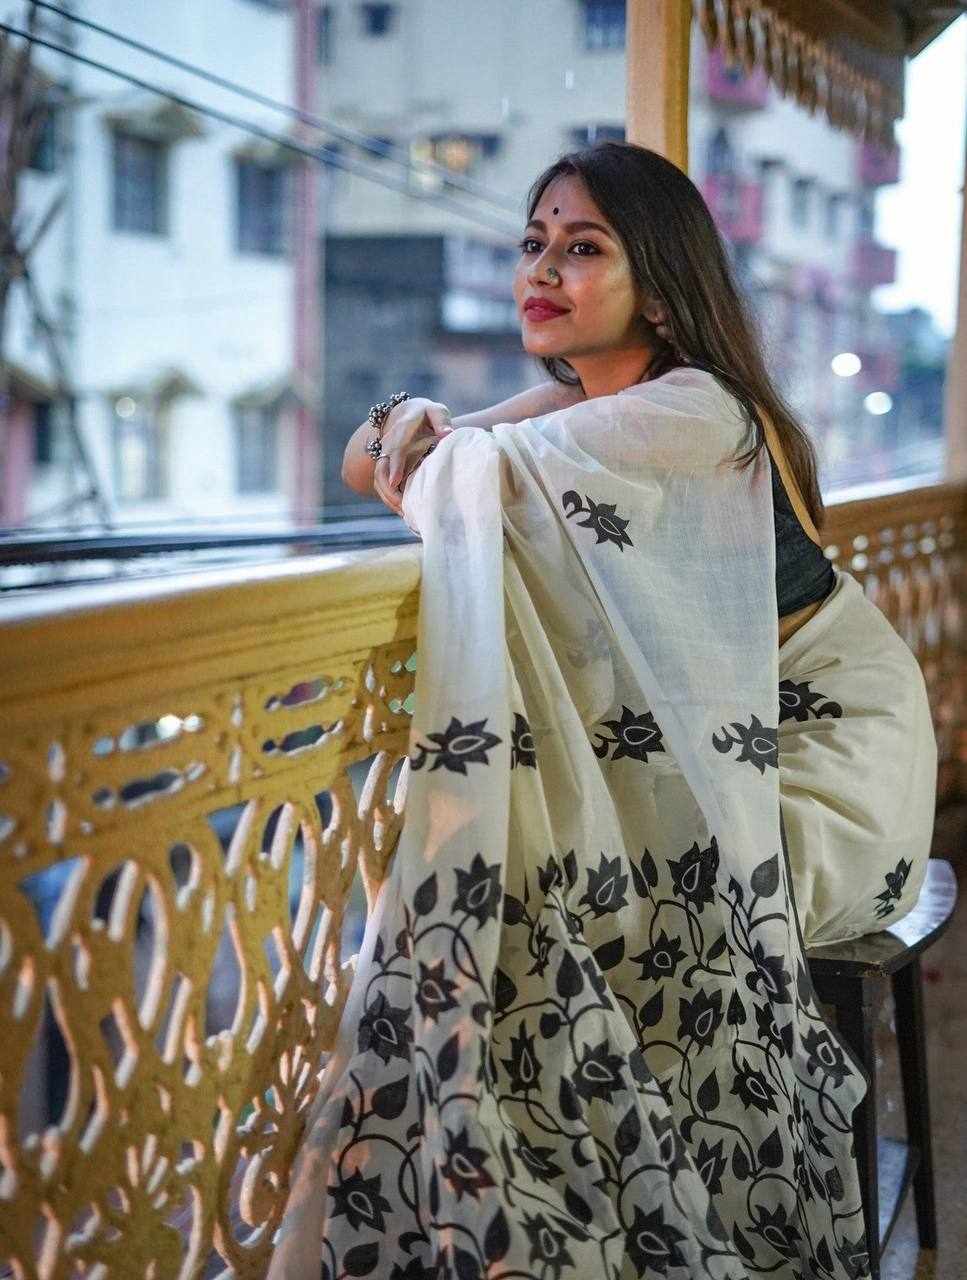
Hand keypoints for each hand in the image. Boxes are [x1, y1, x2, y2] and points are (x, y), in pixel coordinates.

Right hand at [372, 398, 452, 514]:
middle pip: (381, 471)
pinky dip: (392, 500)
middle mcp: (388, 446)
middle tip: (402, 508)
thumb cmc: (425, 415)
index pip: (395, 449)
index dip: (394, 465)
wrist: (406, 415)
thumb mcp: (435, 411)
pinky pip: (385, 487)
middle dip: (388, 491)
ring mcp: (386, 459)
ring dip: (390, 499)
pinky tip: (406, 513)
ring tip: (407, 516)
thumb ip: (441, 420)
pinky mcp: (388, 470)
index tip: (396, 481)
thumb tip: (448, 435)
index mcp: (401, 430)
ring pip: (380, 482)